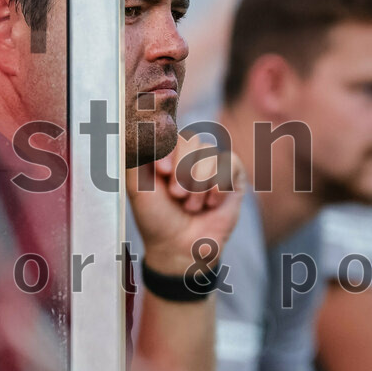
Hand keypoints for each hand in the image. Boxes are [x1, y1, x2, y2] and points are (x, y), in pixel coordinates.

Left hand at [127, 133, 244, 275]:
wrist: (178, 247)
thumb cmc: (156, 218)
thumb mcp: (137, 185)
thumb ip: (138, 153)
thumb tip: (140, 123)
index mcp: (168, 153)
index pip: (172, 132)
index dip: (169, 151)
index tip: (162, 173)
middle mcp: (191, 155)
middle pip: (192, 141)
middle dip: (183, 172)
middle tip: (177, 195)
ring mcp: (214, 165)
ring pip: (210, 155)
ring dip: (198, 186)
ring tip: (192, 206)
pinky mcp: (234, 176)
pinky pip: (230, 164)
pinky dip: (218, 188)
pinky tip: (211, 204)